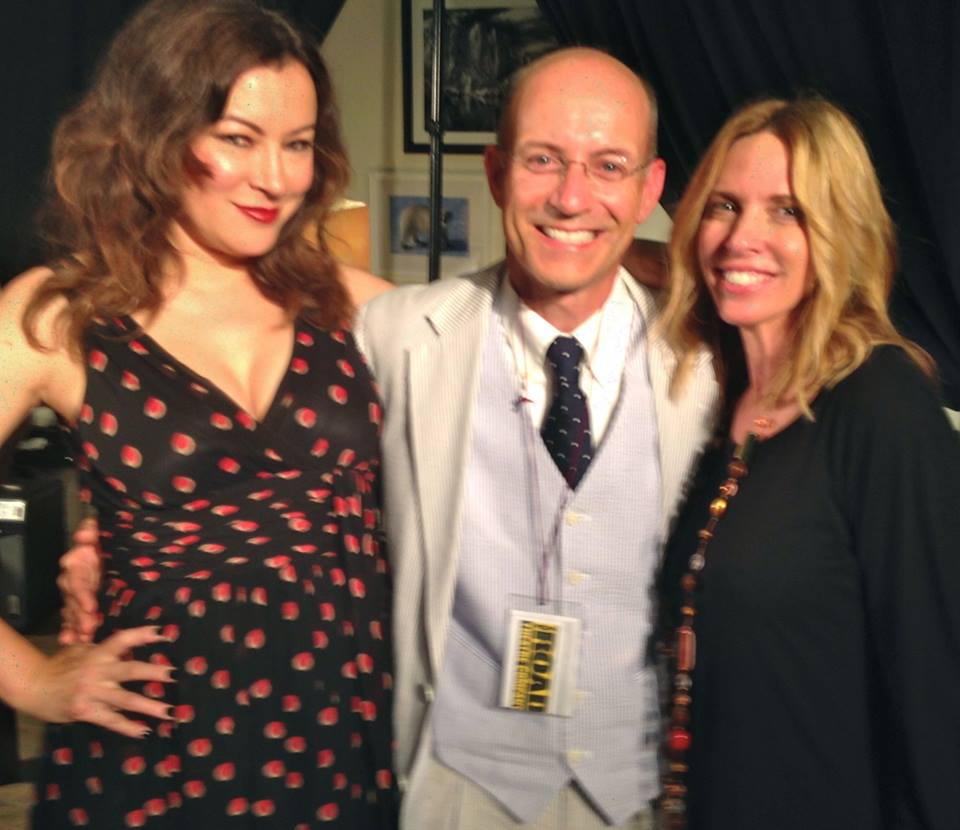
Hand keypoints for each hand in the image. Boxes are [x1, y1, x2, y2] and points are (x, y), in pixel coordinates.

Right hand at [20, 626, 174, 737]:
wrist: (34, 687)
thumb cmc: (61, 665)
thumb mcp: (81, 649)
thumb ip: (104, 649)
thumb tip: (131, 647)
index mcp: (97, 653)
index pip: (121, 640)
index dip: (140, 635)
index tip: (162, 633)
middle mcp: (96, 671)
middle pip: (128, 671)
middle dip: (152, 672)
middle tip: (173, 674)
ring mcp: (91, 693)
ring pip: (124, 700)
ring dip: (148, 706)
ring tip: (169, 711)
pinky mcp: (85, 711)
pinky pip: (110, 721)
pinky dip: (127, 727)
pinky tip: (144, 731)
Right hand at [58, 517, 101, 644]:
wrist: (120, 549)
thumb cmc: (112, 540)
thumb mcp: (106, 532)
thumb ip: (93, 530)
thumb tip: (84, 533)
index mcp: (80, 561)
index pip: (76, 578)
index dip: (81, 593)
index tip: (91, 606)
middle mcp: (75, 577)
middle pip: (73, 599)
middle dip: (80, 615)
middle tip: (90, 628)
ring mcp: (78, 592)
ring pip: (73, 610)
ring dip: (77, 625)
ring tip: (85, 638)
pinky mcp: (83, 603)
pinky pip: (74, 618)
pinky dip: (72, 630)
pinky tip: (72, 642)